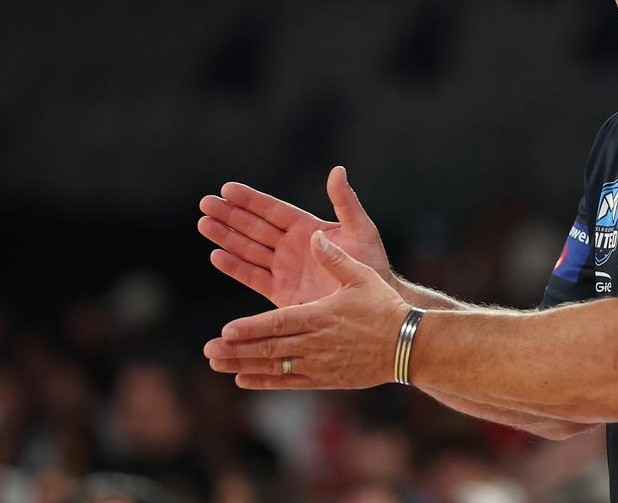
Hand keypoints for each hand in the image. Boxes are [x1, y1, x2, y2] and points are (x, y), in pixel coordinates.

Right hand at [198, 166, 392, 306]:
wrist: (370, 303)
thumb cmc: (371, 262)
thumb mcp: (360, 229)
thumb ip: (345, 202)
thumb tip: (337, 170)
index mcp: (307, 227)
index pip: (272, 209)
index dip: (250, 200)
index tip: (227, 188)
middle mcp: (291, 245)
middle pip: (254, 226)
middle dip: (230, 215)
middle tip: (205, 203)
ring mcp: (284, 268)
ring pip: (248, 249)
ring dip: (226, 237)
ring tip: (204, 224)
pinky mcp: (280, 292)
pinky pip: (253, 277)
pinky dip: (235, 267)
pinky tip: (216, 256)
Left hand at [204, 231, 409, 389]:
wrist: (408, 345)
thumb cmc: (385, 307)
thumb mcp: (361, 276)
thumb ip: (334, 258)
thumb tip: (315, 235)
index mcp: (322, 316)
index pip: (280, 323)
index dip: (252, 328)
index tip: (227, 330)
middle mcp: (316, 342)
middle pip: (270, 348)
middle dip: (237, 349)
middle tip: (208, 350)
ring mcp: (319, 363)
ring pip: (274, 367)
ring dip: (243, 365)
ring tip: (217, 365)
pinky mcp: (325, 378)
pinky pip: (289, 382)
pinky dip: (265, 382)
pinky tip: (243, 380)